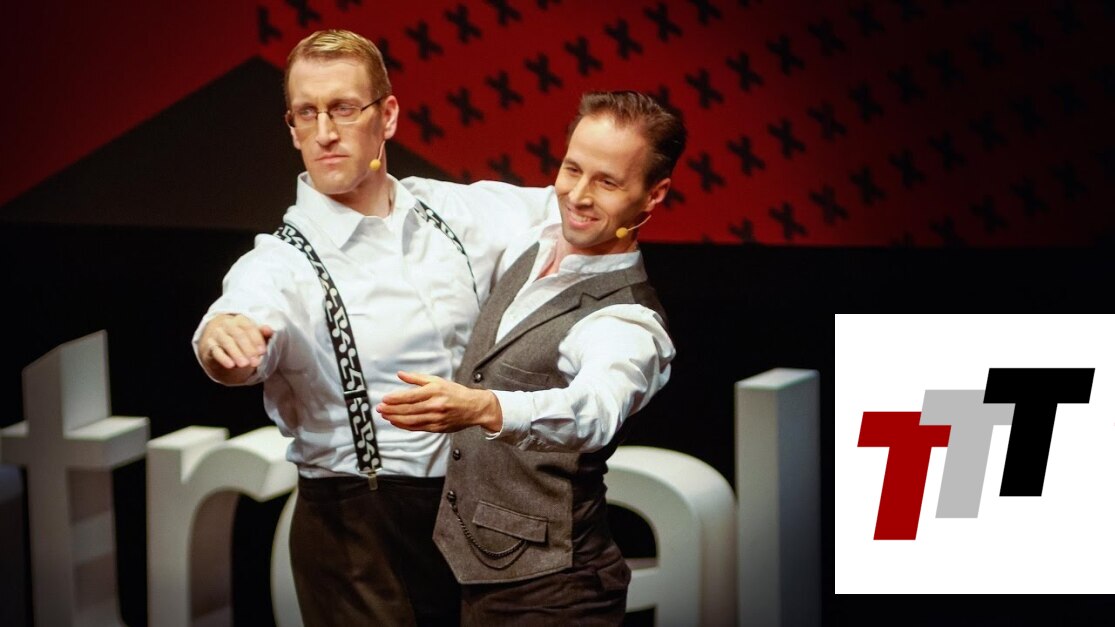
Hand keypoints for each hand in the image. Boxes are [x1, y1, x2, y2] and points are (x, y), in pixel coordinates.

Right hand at [197, 314, 273, 383]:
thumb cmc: (245, 342)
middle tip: (256, 362)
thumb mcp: (256, 338)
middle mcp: (228, 324)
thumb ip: (263, 334)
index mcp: (241, 320)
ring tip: (244, 365)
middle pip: (238, 335)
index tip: (262, 352)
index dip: (256, 340)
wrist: (225, 349)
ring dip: (236, 354)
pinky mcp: (210, 345)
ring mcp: (217, 334)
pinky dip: (223, 358)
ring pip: (226, 342)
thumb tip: (269, 330)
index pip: (248, 327)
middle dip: (248, 349)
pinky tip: (230, 365)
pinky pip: (216, 351)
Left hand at [378, 371, 502, 433]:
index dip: (395, 398)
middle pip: (408, 409)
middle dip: (391, 409)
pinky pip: (417, 427)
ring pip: (411, 420)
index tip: (384, 399)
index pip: (410, 396)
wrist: (474, 407)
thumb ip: (417, 378)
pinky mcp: (437, 427)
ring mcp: (436, 418)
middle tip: (380, 408)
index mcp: (434, 391)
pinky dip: (405, 426)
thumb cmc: (456, 393)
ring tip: (385, 416)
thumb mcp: (438, 381)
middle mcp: (435, 405)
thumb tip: (400, 375)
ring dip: (395, 418)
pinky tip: (397, 422)